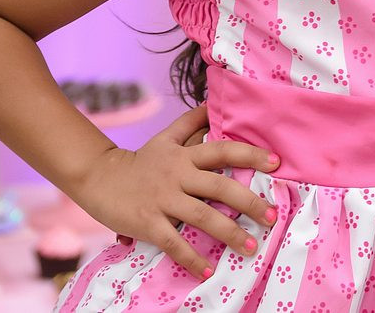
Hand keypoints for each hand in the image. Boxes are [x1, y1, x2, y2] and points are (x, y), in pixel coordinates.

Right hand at [68, 105, 279, 278]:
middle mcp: (178, 176)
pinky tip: (209, 271)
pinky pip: (174, 242)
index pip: (222, 151)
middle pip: (219, 187)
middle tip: (271, 216)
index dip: (250, 155)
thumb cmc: (140, 161)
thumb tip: (211, 103)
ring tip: (251, 247)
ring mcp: (163, 200)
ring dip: (229, 233)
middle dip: (248, 202)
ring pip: (202, 216)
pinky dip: (192, 258)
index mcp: (185, 156)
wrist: (98, 178)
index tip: (276, 163)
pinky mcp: (147, 223)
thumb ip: (190, 122)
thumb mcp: (165, 138)